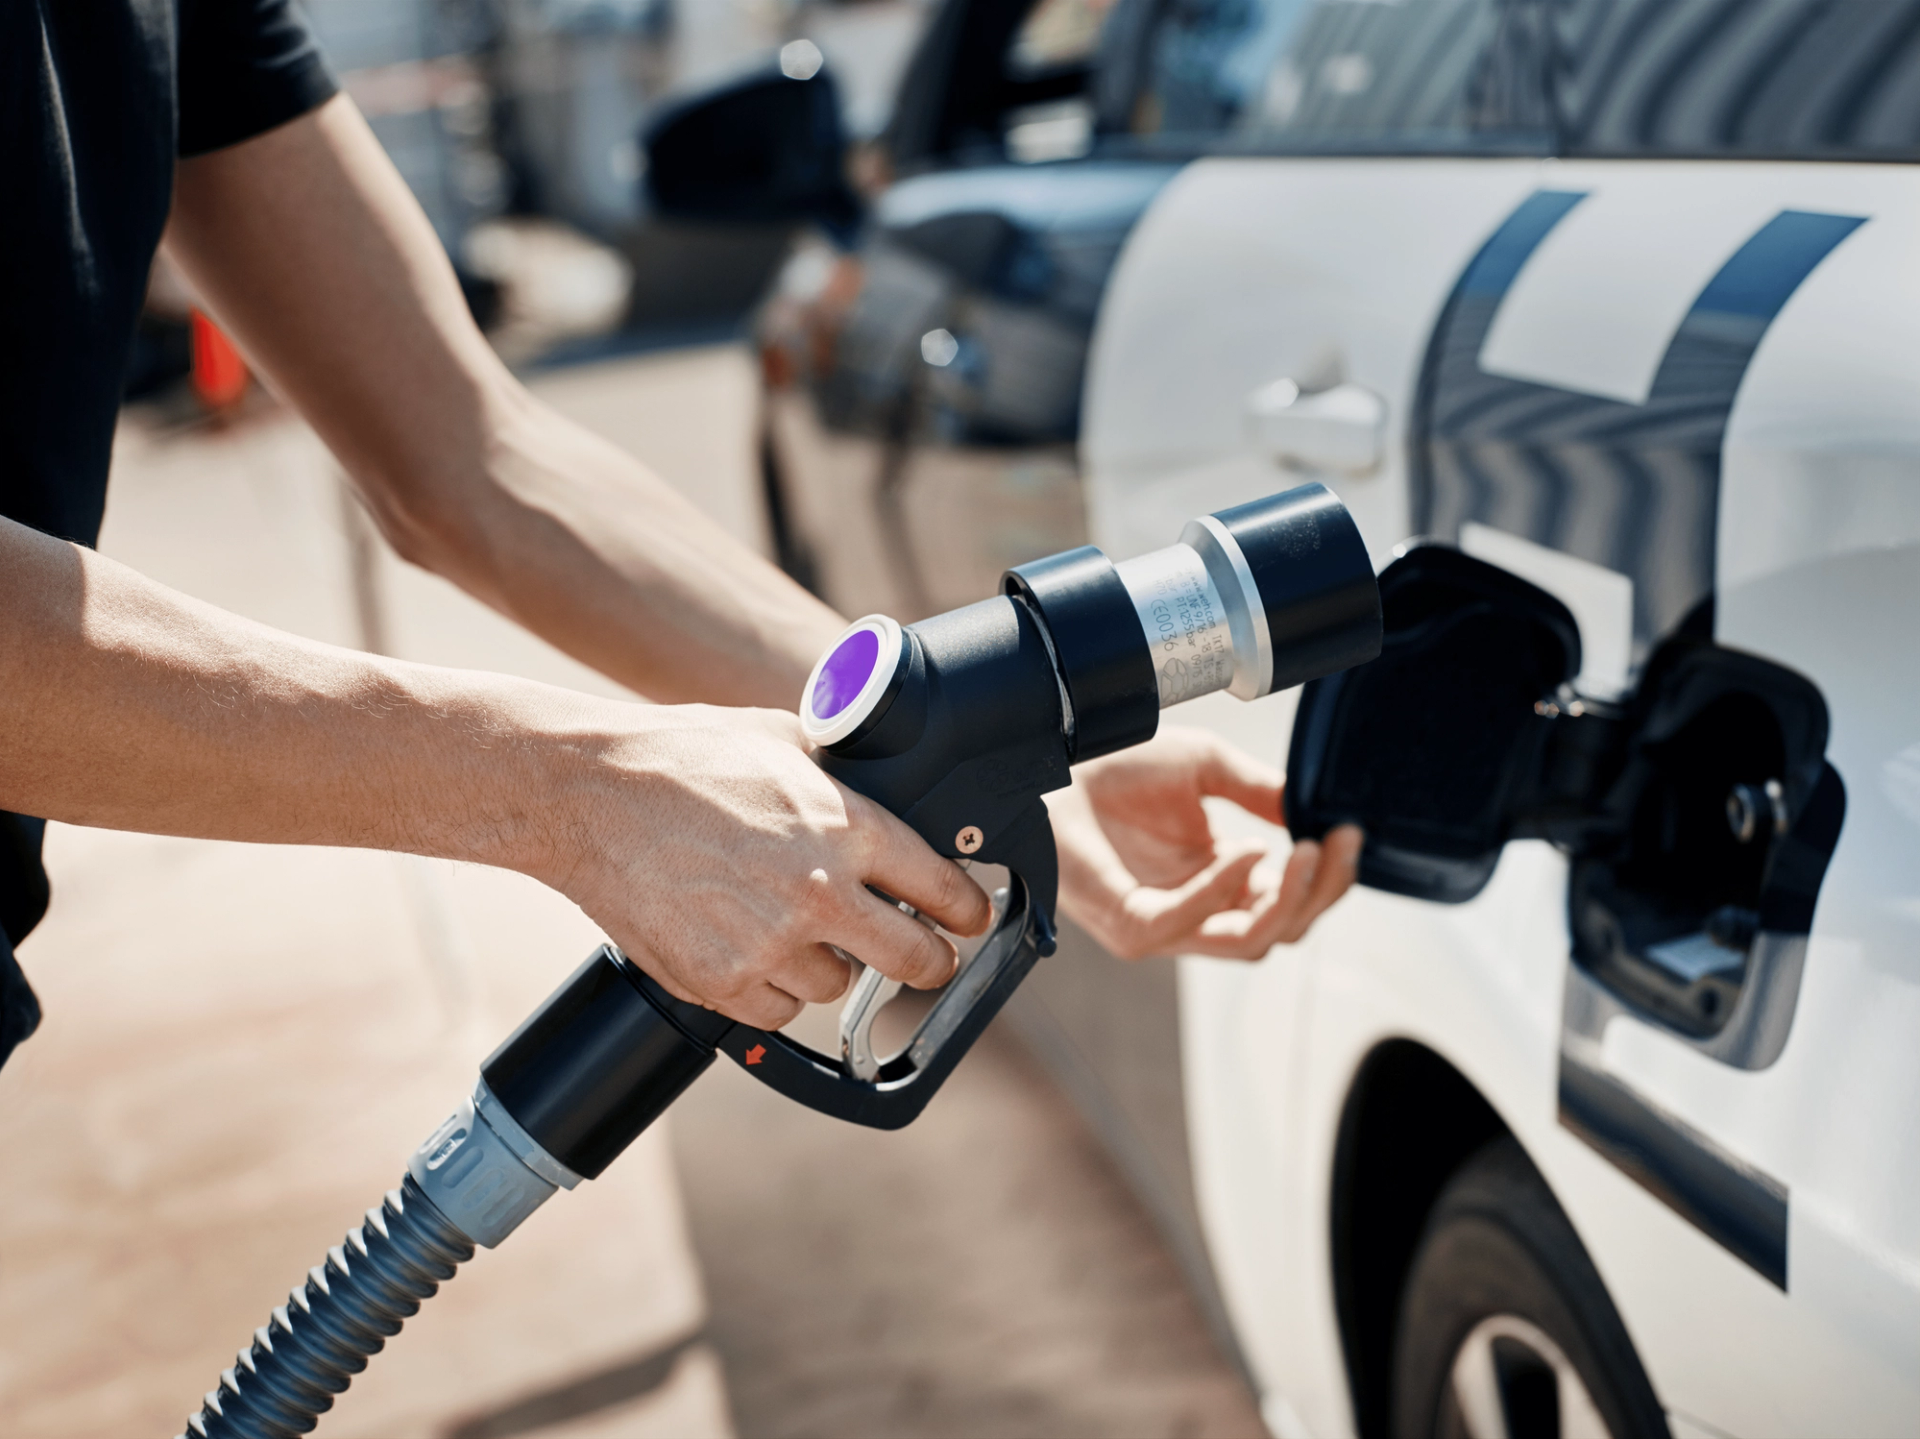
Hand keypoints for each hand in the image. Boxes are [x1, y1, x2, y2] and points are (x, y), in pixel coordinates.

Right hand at [541, 704, 991, 1028]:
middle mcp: (818, 891)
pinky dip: (770, 990)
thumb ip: (842, 774)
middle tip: (927, 955)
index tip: (970, 918)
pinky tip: (747, 946)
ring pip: (837, 987)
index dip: (968, 909)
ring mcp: (768, 943)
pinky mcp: (719, 981)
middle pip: (915, 960)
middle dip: (930, 961)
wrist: (588, 793)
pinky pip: (776, 1010)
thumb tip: (886, 784)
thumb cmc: (682, 755)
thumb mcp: (782, 738)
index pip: (943, 888)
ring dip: (828, 964)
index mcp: (846, 827)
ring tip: (789, 924)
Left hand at [1047, 726, 1361, 960]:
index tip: (1348, 832)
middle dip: (1320, 891)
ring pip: (1247, 940)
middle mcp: (1193, 911)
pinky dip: (1223, 891)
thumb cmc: (1117, 765)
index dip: (1325, 875)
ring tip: (1304, 848)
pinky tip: (1247, 852)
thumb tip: (1311, 812)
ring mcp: (1162, 925)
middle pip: (1280, 930)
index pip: (1286, 902)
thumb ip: (1260, 791)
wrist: (1053, 760)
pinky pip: (1188, 923)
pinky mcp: (1129, 925)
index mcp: (1214, 880)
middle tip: (1340, 842)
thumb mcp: (1207, 767)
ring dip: (1287, 899)